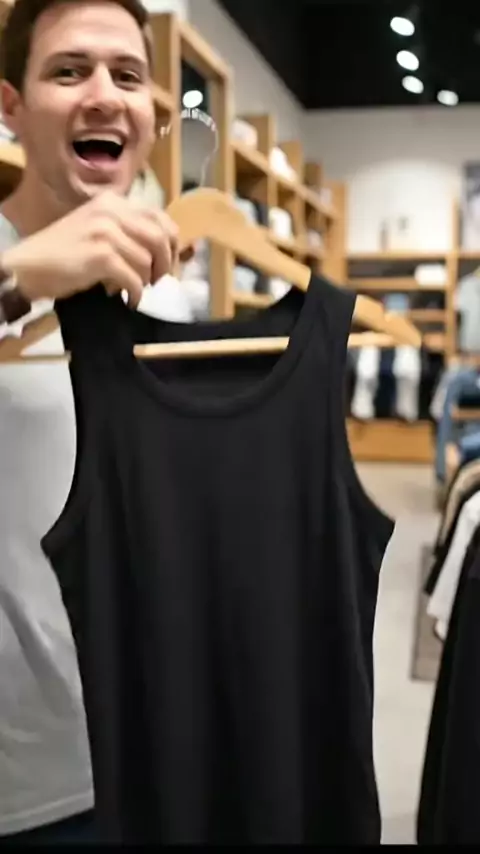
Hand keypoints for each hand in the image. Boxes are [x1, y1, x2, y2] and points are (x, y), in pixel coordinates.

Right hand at [1, 191, 179, 308]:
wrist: (29, 265)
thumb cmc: (64, 252)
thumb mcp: (97, 230)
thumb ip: (127, 232)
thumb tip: (164, 251)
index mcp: (114, 202)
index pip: (160, 217)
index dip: (172, 243)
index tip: (169, 263)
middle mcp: (112, 211)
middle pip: (160, 237)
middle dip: (165, 264)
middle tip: (158, 281)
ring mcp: (106, 232)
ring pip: (147, 260)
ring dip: (146, 281)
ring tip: (134, 289)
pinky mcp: (101, 255)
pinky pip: (134, 278)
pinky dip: (135, 293)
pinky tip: (129, 300)